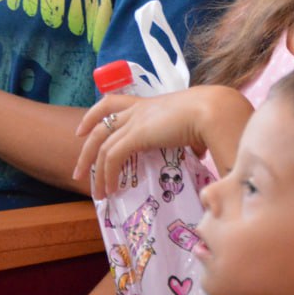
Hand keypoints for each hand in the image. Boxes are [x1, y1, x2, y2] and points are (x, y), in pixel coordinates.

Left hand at [73, 89, 212, 199]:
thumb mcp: (194, 128)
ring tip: (96, 191)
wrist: (214, 111)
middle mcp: (138, 109)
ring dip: (94, 168)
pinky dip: (108, 174)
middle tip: (79, 171)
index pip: (113, 103)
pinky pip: (113, 156)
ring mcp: (136, 120)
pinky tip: (111, 189)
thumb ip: (191, 140)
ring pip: (102, 143)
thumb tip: (200, 153)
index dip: (94, 115)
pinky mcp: (137, 134)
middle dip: (86, 149)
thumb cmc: (212, 117)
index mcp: (150, 105)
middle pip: (100, 125)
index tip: (82, 130)